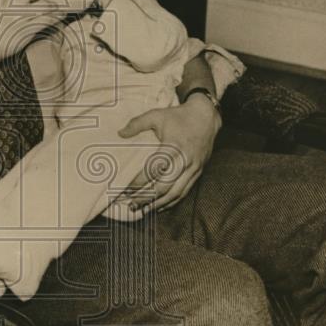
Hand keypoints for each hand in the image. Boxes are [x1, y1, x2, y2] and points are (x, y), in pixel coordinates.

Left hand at [116, 93, 221, 213]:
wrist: (206, 116)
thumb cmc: (179, 116)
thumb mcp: (157, 115)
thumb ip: (137, 124)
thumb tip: (120, 133)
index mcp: (173, 146)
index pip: (154, 169)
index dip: (140, 182)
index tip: (126, 188)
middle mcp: (184, 160)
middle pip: (165, 186)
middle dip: (147, 198)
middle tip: (132, 204)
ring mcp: (193, 168)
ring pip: (176, 192)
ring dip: (159, 204)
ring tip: (144, 210)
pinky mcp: (198, 172)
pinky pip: (185, 191)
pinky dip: (172, 201)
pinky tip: (161, 206)